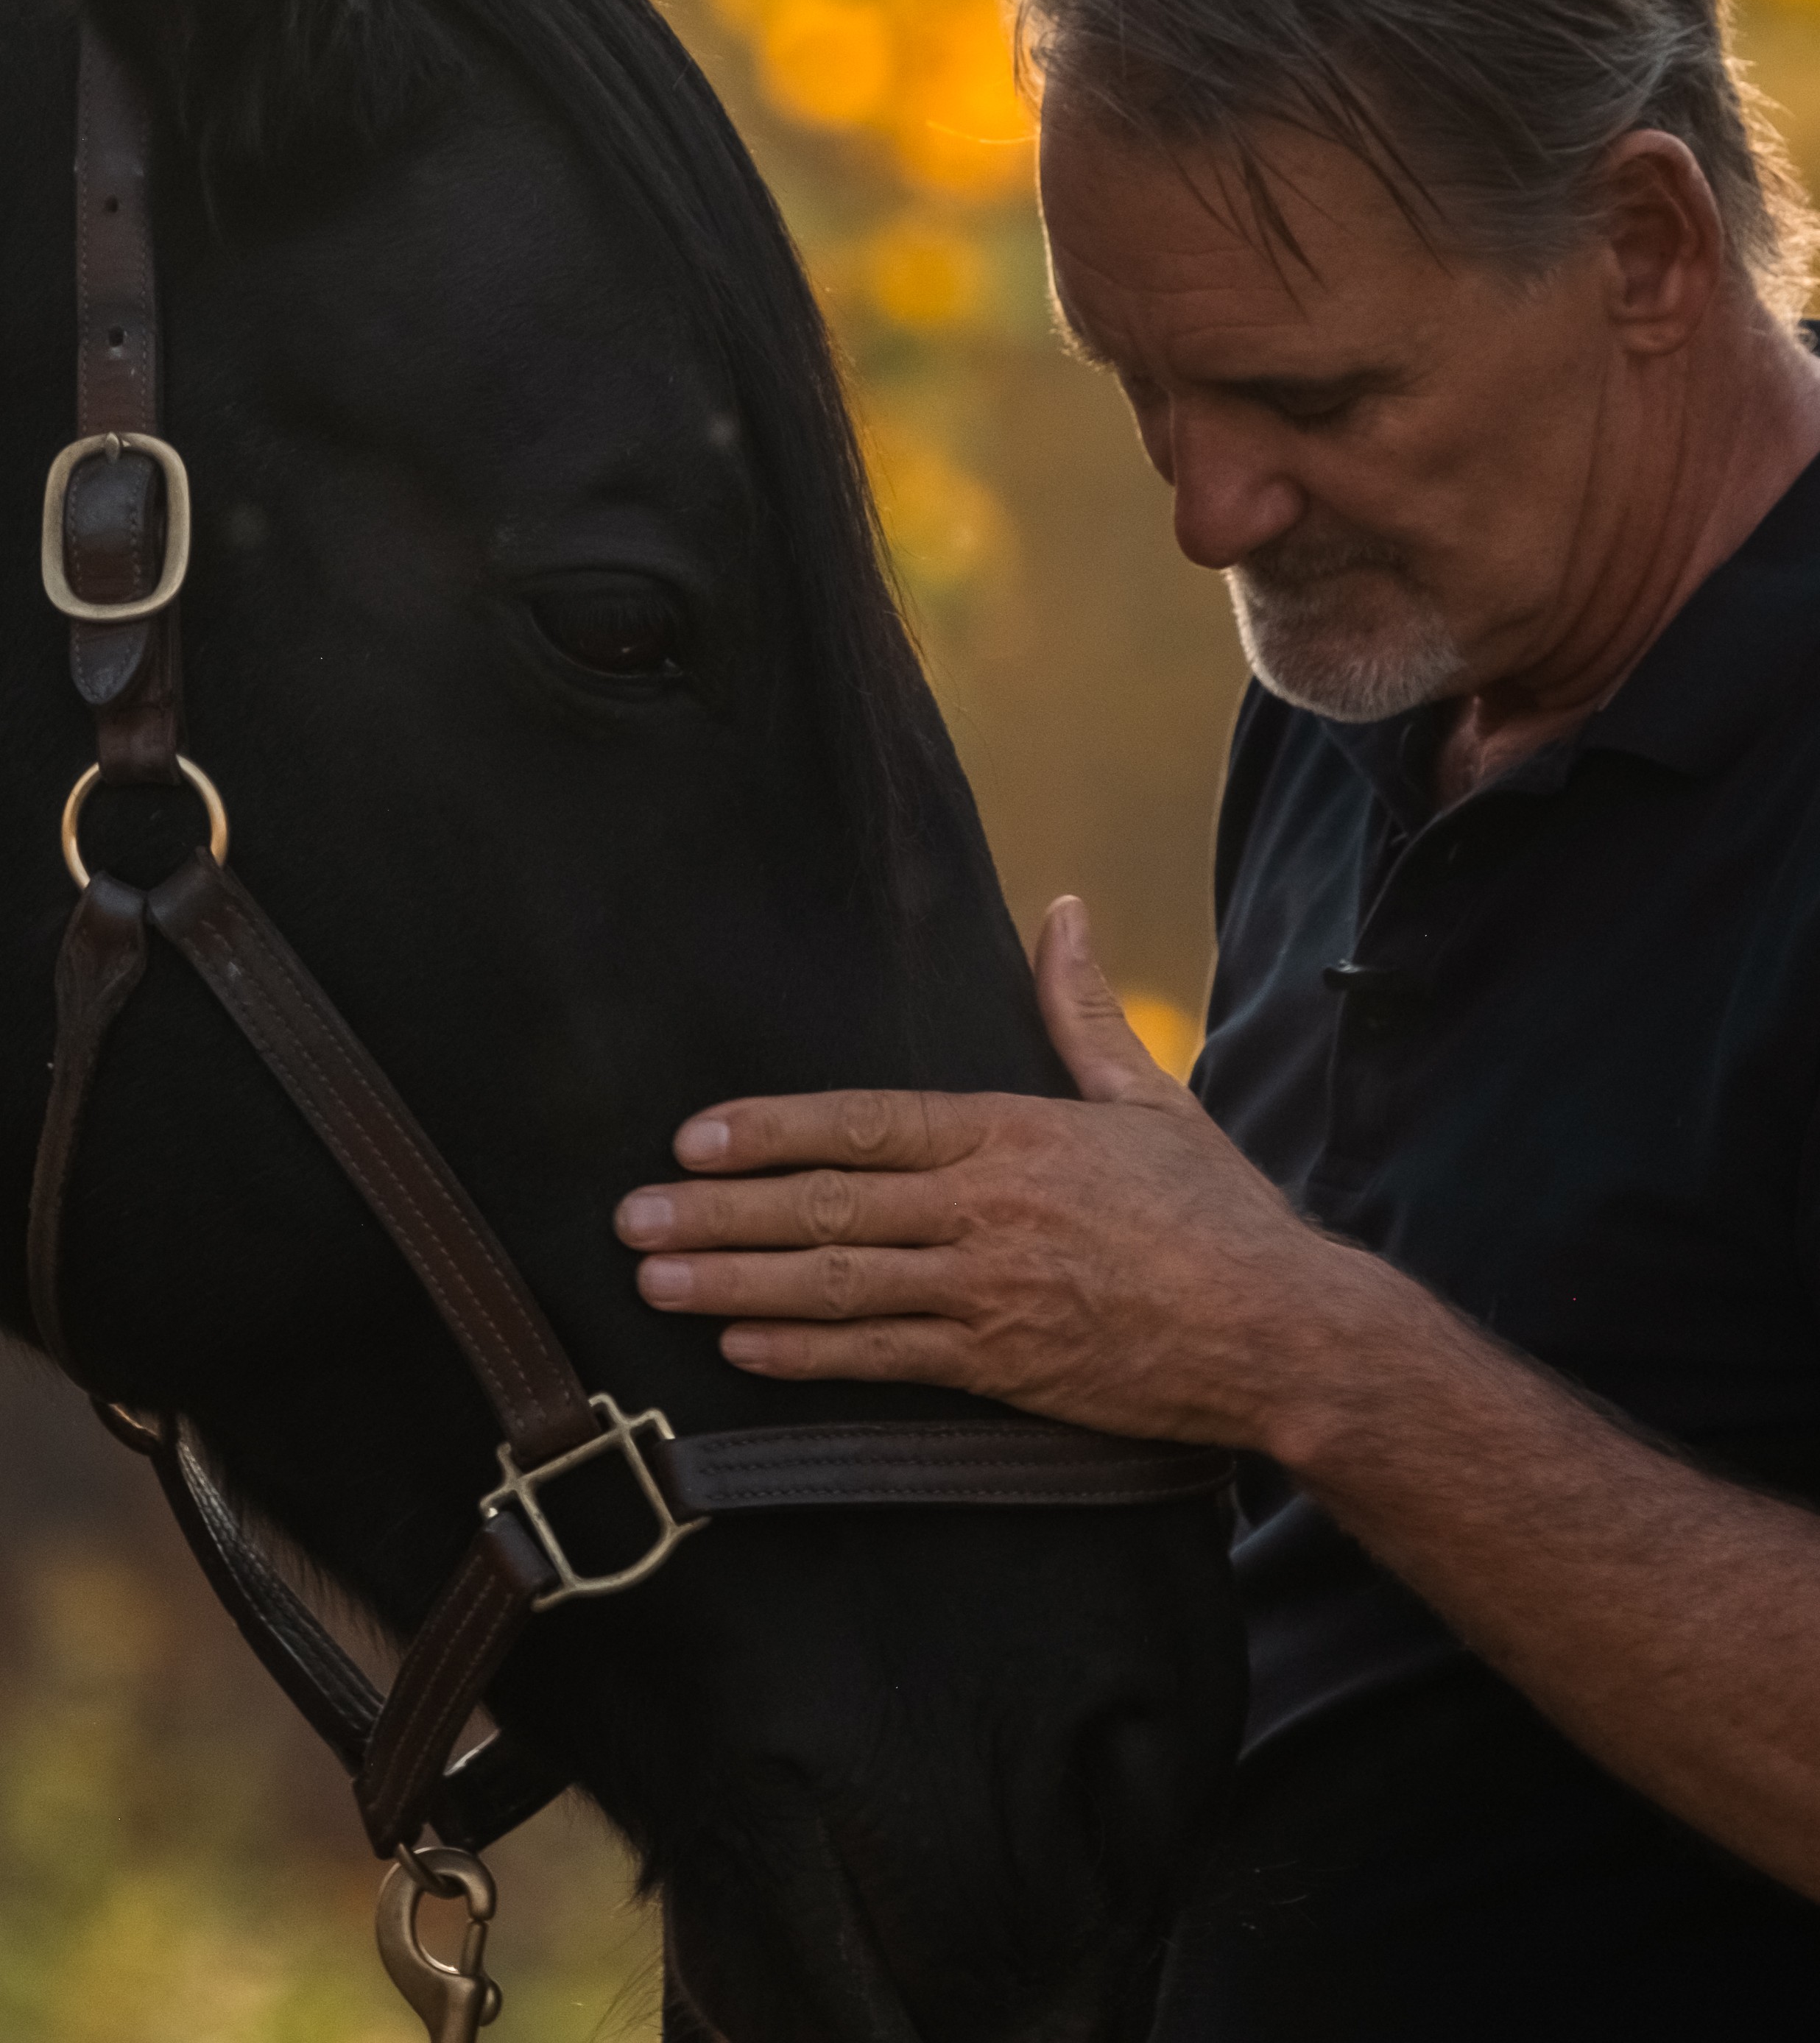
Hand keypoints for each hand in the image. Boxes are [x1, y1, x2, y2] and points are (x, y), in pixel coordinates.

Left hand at [614, 896, 1347, 1447]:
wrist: (1282, 1331)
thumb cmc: (1217, 1214)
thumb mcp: (1147, 1095)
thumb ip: (1082, 1009)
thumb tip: (1062, 910)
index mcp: (1012, 1133)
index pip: (866, 1124)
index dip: (771, 1130)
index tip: (695, 1139)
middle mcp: (987, 1208)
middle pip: (828, 1207)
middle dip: (719, 1214)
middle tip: (631, 1220)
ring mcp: (990, 1291)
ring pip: (839, 1284)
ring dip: (737, 1286)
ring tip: (657, 1284)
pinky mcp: (1003, 1366)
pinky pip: (886, 1358)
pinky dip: (809, 1354)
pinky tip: (743, 1350)